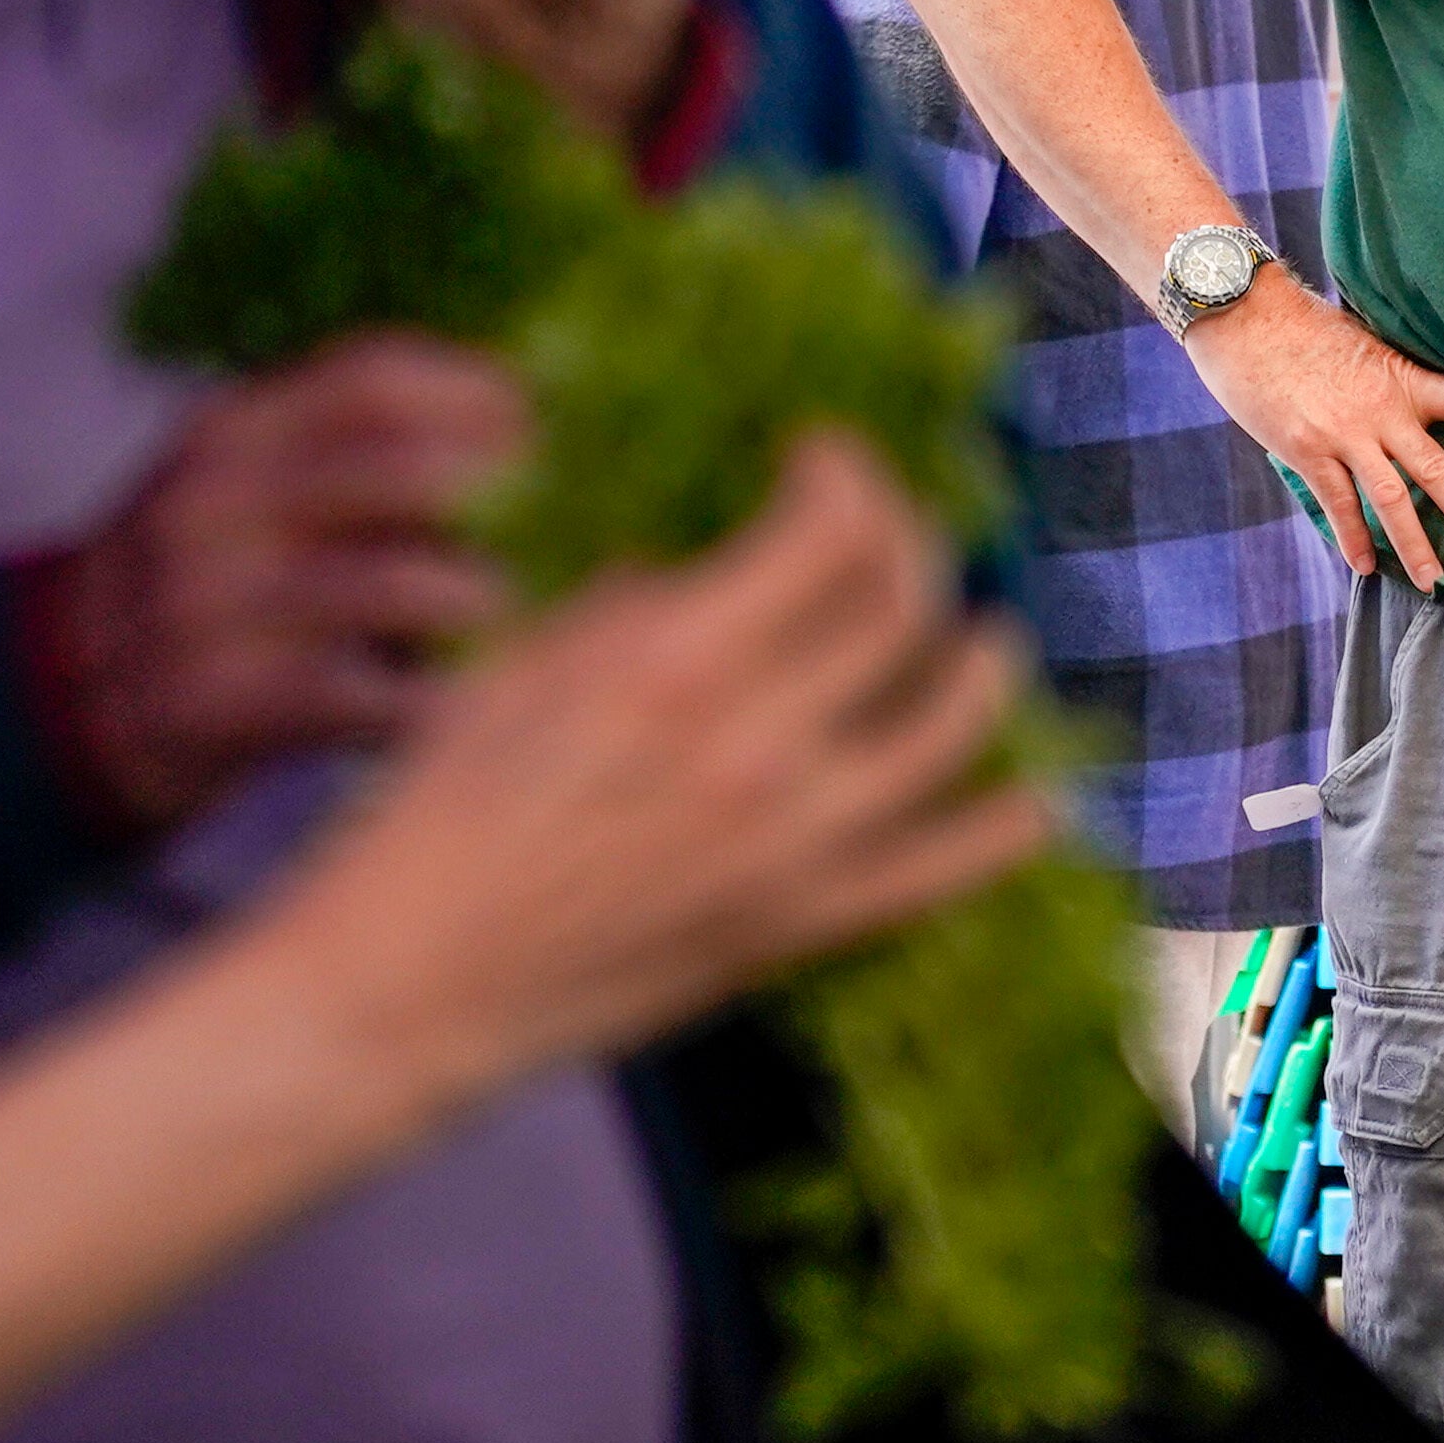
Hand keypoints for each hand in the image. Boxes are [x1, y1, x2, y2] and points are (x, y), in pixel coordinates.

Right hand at [19, 333, 520, 837]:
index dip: (477, 395)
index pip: (372, 377)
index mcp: (233, 430)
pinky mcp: (216, 701)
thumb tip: (530, 444)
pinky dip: (432, 701)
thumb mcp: (251, 492)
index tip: (545, 429)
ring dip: (482, 605)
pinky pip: (359, 696)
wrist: (64, 698)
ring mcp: (210, 604)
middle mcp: (215, 503)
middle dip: (504, 500)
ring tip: (521, 619)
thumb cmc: (212, 586)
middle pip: (398, 472)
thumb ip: (354, 460)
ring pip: (391, 586)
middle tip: (571, 530)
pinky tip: (471, 705)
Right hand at [279, 432, 1049, 1101]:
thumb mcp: (520, 664)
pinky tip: (1031, 795)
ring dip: (986, 663)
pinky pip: (945, 869)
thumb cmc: (436, 814)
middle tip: (892, 537)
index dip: (850, 474)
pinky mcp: (803, 924)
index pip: (833, 529)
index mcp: (674, 656)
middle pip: (903, 607)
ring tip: (989, 638)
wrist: (411, 983)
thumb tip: (706, 565)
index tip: (826, 459)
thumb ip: (634, 603)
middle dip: (913, 544)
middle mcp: (755, 741)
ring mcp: (794, 841)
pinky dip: (1005, 826)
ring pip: (953, 722)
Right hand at [1182, 267, 1443, 593]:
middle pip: (1435, 467)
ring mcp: (1343, 434)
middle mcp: (1380, 411)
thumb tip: (1409, 397)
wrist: (1245, 318)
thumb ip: (1389, 375)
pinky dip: (1353, 539)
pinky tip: (1365, 568)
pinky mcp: (1307, 450)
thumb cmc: (1302, 325)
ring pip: (1390, 498)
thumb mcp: (1361, 340)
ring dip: (1413, 543)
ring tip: (1435, 581)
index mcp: (1401, 379)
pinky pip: (1338, 504)